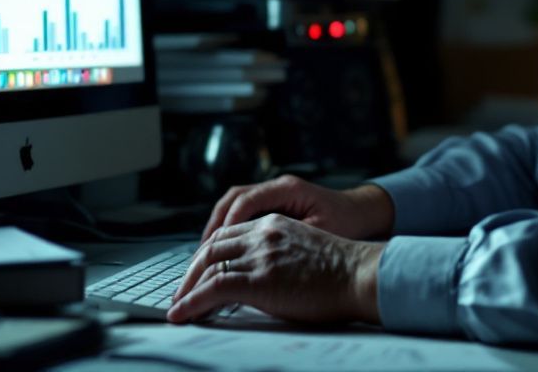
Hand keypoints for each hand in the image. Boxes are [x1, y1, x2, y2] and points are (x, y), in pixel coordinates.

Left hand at [167, 213, 384, 323]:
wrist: (360, 275)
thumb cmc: (342, 272)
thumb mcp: (305, 251)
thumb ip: (280, 255)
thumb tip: (263, 279)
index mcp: (274, 224)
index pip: (229, 234)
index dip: (209, 253)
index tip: (199, 271)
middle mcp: (262, 234)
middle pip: (213, 246)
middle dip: (192, 270)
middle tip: (181, 291)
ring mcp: (260, 255)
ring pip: (208, 266)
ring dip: (187, 288)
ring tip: (177, 307)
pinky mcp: (259, 279)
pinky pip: (214, 288)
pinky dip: (192, 302)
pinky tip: (182, 314)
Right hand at [198, 175, 393, 243]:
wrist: (362, 213)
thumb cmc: (346, 224)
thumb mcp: (321, 233)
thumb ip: (293, 240)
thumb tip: (261, 257)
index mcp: (288, 189)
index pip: (246, 199)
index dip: (228, 222)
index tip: (214, 245)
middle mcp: (277, 186)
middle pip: (233, 197)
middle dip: (215, 224)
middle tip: (202, 251)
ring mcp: (274, 193)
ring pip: (234, 203)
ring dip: (219, 225)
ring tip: (206, 252)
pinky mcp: (273, 204)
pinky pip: (243, 211)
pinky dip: (231, 227)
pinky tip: (224, 249)